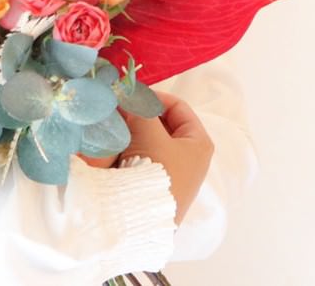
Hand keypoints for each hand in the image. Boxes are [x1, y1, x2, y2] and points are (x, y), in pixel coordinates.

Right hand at [118, 89, 213, 225]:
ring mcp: (176, 175)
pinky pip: (145, 159)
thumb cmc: (155, 170)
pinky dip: (131, 150)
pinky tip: (116, 149)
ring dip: (133, 132)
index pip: (178, 107)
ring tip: (115, 128)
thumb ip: (140, 108)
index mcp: (199, 142)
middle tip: (119, 111)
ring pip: (151, 141)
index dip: (154, 97)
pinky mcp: (160, 188)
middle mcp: (192, 158)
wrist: (143, 219)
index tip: (130, 96)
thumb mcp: (147, 130)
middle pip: (163, 124)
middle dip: (140, 116)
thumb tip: (128, 96)